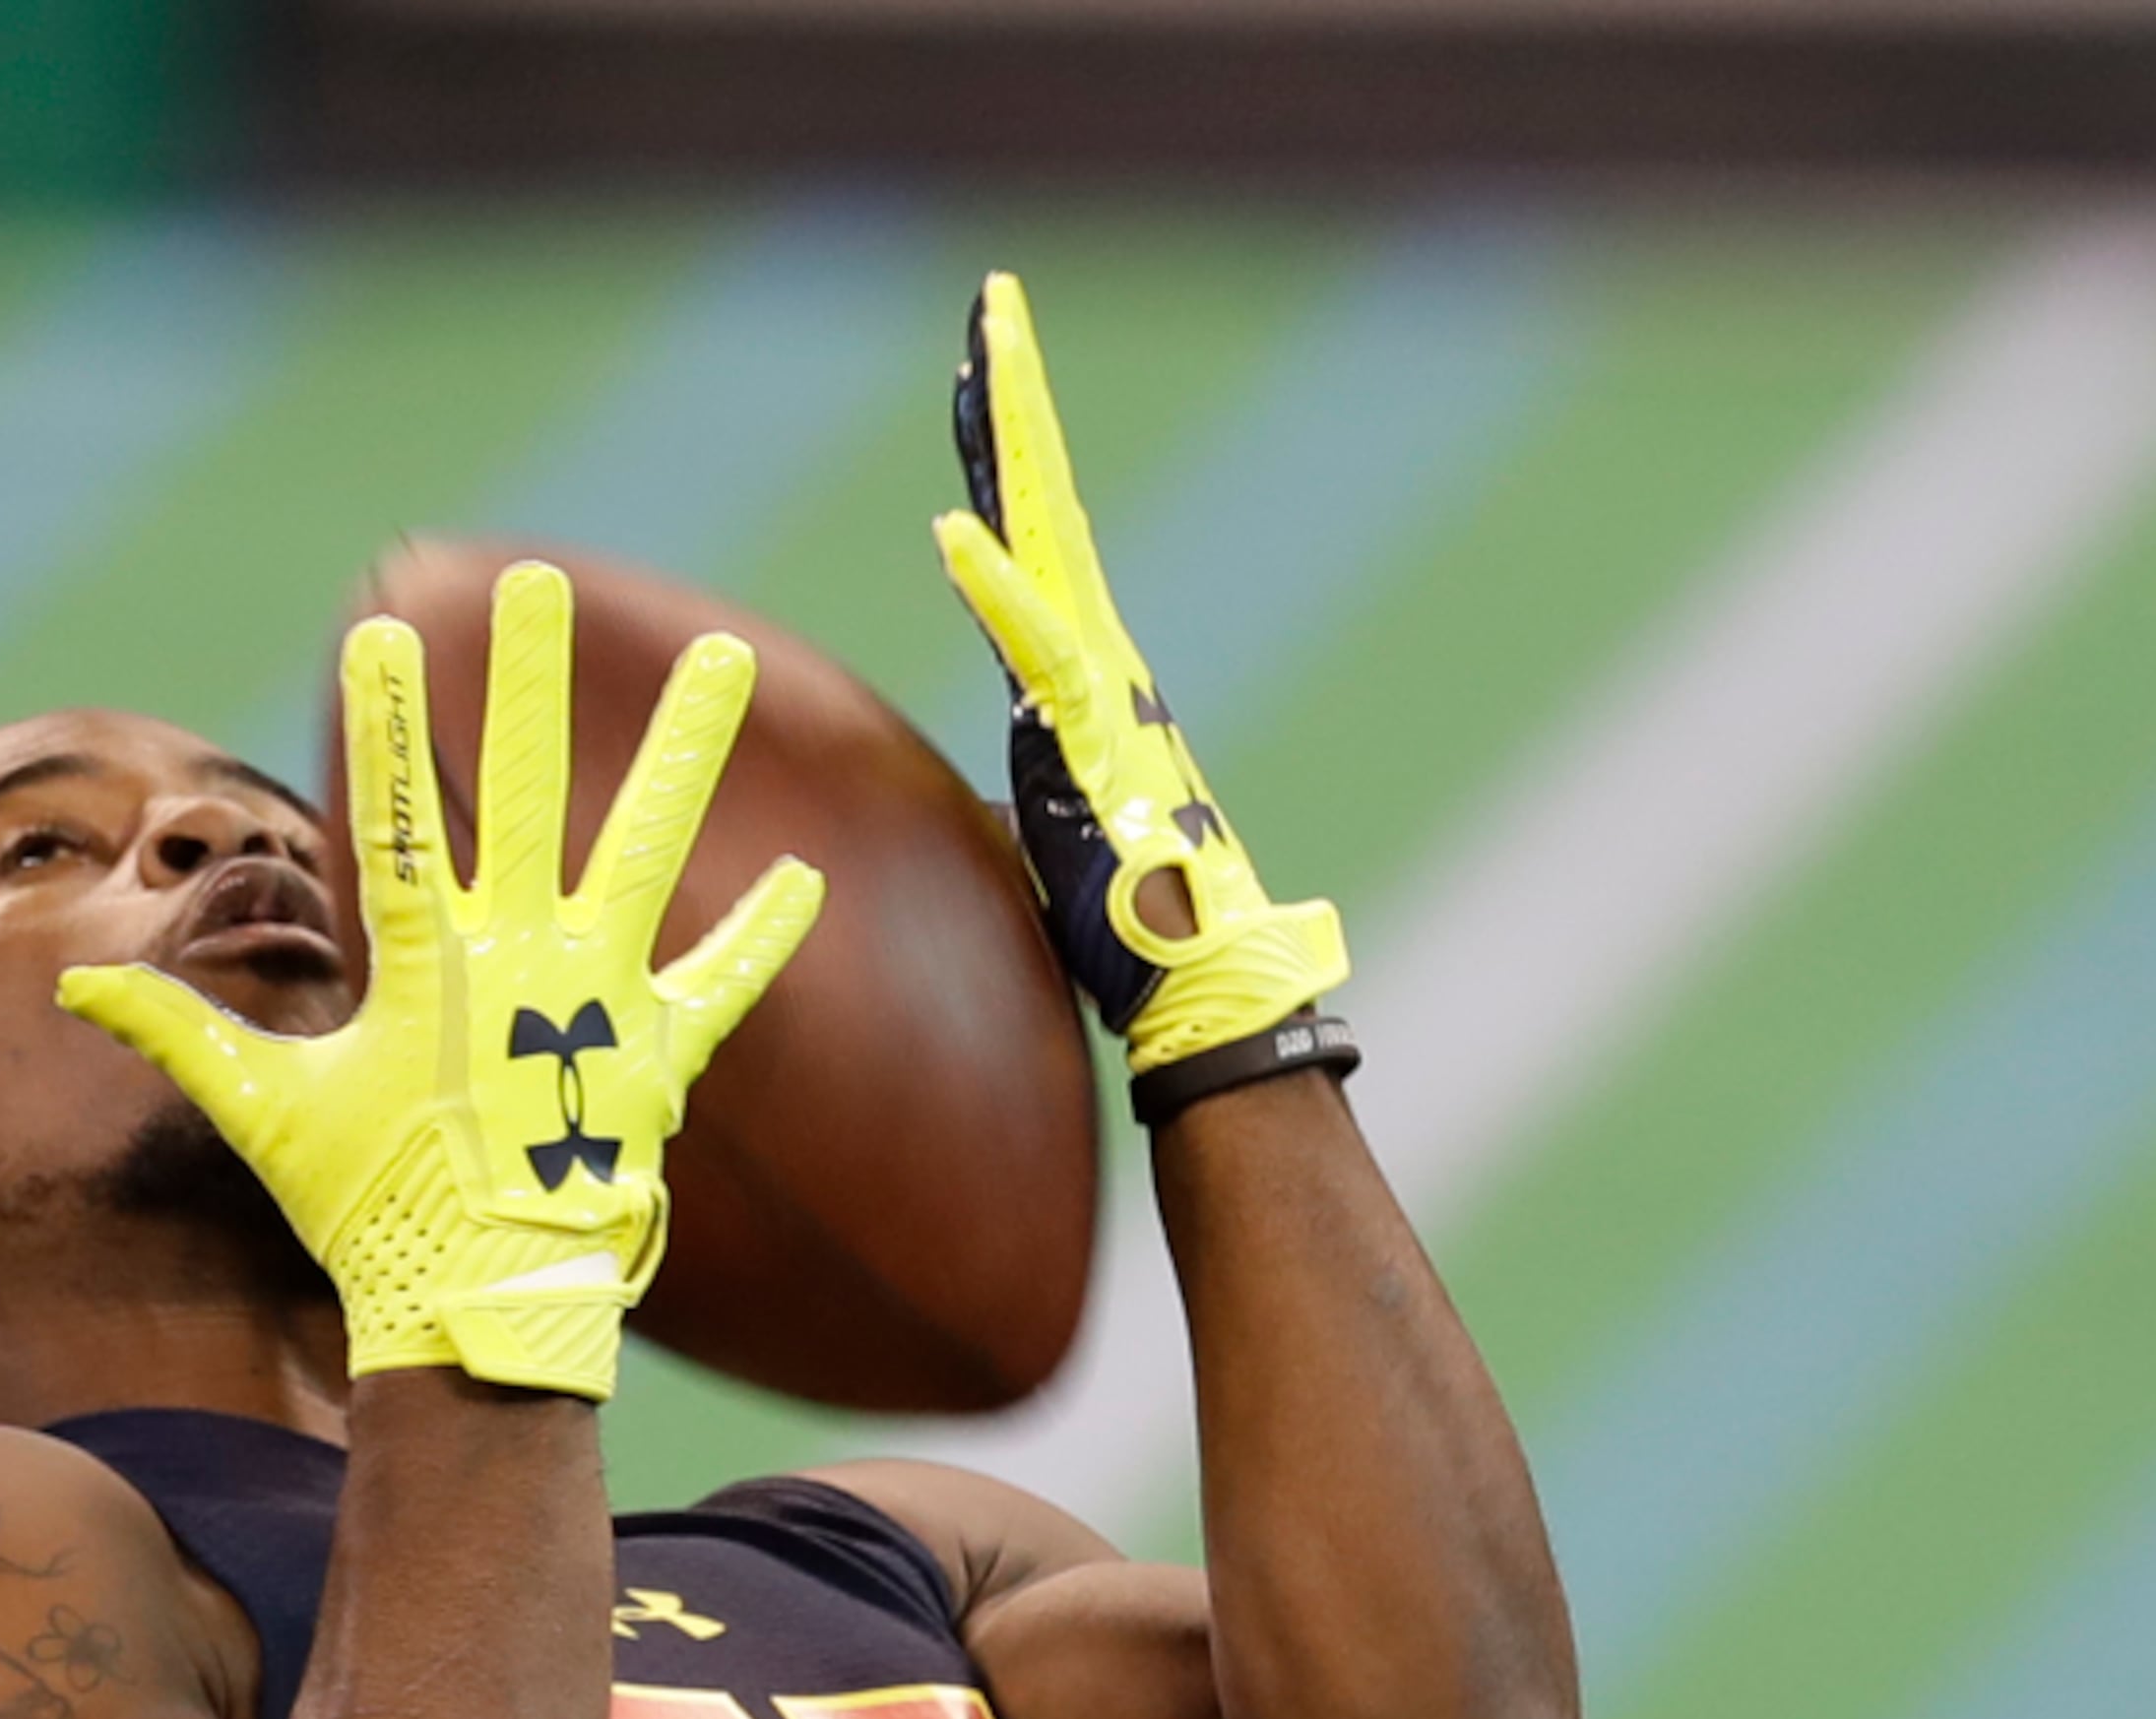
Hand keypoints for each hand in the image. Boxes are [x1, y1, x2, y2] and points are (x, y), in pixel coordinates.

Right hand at [59, 559, 819, 1398]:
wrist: (481, 1316)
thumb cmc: (368, 1216)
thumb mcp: (266, 1116)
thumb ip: (179, 1035)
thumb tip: (76, 989)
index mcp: (419, 965)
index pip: (395, 816)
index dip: (386, 723)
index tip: (381, 628)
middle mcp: (517, 960)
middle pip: (527, 792)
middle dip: (524, 681)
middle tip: (534, 584)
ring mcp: (595, 1002)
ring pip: (644, 850)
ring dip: (680, 752)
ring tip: (724, 659)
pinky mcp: (655, 1060)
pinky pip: (721, 985)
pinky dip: (760, 935)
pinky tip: (809, 876)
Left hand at [935, 272, 1349, 1098]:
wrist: (1205, 982)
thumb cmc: (1141, 931)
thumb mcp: (1059, 843)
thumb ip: (1038, 801)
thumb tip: (1010, 817)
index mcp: (1085, 676)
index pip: (1035, 540)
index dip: (1004, 453)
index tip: (978, 372)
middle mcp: (1097, 658)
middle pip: (1044, 502)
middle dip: (1015, 399)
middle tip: (992, 299)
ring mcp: (1097, 687)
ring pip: (1045, 539)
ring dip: (1009, 443)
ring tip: (979, 350)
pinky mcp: (1088, 737)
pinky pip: (1033, 648)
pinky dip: (992, 588)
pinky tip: (951, 528)